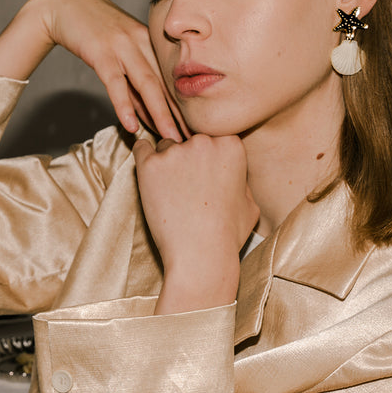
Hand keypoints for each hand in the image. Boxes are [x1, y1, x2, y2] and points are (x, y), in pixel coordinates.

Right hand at [0, 0, 187, 140]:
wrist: (65, 4)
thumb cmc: (95, 30)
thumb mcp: (121, 50)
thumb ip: (134, 80)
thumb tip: (148, 112)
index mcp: (150, 42)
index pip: (171, 79)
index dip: (183, 106)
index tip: (194, 128)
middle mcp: (142, 43)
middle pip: (165, 83)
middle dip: (179, 114)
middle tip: (190, 138)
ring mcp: (122, 46)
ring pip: (147, 84)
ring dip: (160, 113)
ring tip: (169, 136)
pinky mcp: (101, 52)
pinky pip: (115, 83)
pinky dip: (124, 105)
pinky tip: (131, 125)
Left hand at [133, 134, 259, 314]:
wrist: (201, 255)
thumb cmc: (227, 233)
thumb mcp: (250, 204)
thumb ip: (241, 181)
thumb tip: (234, 176)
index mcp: (231, 145)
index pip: (212, 137)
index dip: (208, 156)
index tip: (204, 174)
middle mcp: (204, 141)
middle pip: (188, 140)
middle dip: (187, 158)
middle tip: (186, 186)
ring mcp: (176, 151)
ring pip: (165, 147)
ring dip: (166, 163)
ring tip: (170, 192)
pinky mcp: (150, 164)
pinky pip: (141, 148)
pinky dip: (143, 158)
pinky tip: (149, 175)